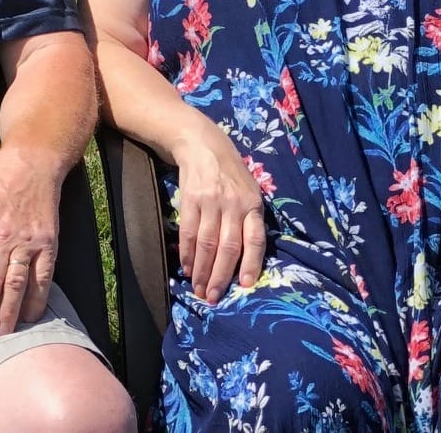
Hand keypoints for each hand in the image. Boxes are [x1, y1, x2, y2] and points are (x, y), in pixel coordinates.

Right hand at [172, 116, 265, 303]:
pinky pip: (188, 231)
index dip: (250, 265)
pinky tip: (186, 266)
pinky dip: (187, 252)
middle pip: (228, 247)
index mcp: (252, 204)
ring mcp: (210, 201)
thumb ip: (251, 219)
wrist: (202, 143)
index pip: (254, 240)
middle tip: (213, 298)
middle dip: (220, 276)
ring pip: (207, 243)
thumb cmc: (231, 172)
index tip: (243, 286)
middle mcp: (233, 204)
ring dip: (201, 270)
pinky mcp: (190, 198)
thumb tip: (249, 258)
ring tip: (198, 289)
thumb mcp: (250, 189)